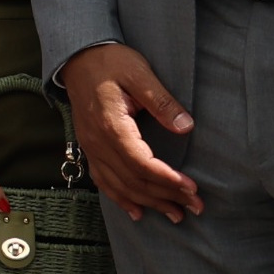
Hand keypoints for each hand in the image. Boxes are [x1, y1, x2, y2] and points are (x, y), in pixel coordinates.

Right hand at [59, 43, 202, 222]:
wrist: (78, 58)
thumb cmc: (110, 62)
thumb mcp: (140, 74)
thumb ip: (162, 101)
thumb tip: (186, 126)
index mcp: (112, 125)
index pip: (141, 163)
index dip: (167, 179)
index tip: (192, 188)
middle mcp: (98, 143)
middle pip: (133, 180)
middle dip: (166, 197)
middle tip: (195, 206)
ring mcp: (91, 148)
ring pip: (119, 186)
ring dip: (148, 203)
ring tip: (174, 214)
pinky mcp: (90, 148)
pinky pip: (103, 181)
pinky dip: (121, 199)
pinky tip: (137, 211)